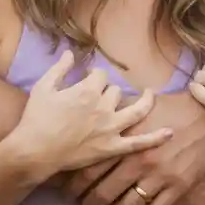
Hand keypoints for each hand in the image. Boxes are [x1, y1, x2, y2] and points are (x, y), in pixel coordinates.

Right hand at [10, 51, 171, 175]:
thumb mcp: (44, 87)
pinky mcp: (112, 147)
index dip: (94, 76)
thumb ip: (60, 68)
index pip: (100, 75)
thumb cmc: (36, 118)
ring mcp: (111, 128)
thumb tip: (72, 53)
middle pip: (116, 91)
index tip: (88, 80)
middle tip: (101, 97)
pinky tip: (170, 132)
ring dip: (147, 101)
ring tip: (152, 95)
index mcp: (87, 90)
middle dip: (110, 91)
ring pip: (136, 110)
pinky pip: (139, 143)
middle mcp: (103, 107)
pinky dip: (156, 138)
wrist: (34, 152)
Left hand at [62, 90, 204, 204]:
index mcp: (125, 140)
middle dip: (89, 203)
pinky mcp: (178, 187)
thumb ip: (113, 117)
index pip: (91, 168)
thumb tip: (87, 124)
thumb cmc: (168, 108)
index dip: (75, 183)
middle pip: (105, 192)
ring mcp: (159, 176)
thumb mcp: (136, 107)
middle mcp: (139, 160)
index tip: (68, 189)